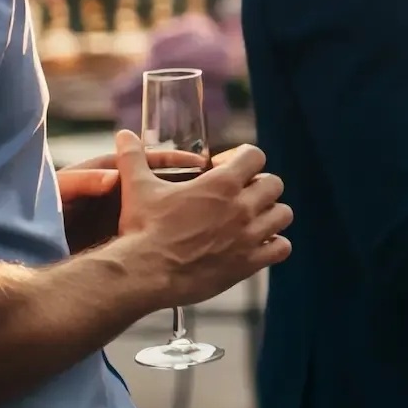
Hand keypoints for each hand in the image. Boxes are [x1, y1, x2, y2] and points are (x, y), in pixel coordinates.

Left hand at [58, 146, 213, 252]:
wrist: (34, 250)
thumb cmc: (46, 217)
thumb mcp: (63, 194)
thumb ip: (83, 182)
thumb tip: (112, 177)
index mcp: (108, 175)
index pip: (149, 161)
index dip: (175, 161)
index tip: (200, 164)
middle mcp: (122, 193)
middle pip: (164, 184)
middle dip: (192, 182)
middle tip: (221, 183)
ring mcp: (128, 217)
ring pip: (169, 209)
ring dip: (193, 208)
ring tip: (221, 210)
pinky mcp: (130, 239)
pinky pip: (163, 231)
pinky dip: (184, 231)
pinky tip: (204, 237)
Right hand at [114, 132, 291, 305]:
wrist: (145, 273)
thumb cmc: (142, 228)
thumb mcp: (136, 187)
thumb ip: (134, 158)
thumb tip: (123, 135)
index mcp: (221, 184)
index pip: (255, 155)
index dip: (243, 158)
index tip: (226, 167)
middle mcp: (242, 207)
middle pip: (274, 184)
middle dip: (259, 185)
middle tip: (239, 194)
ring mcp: (249, 236)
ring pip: (283, 214)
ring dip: (271, 213)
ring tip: (252, 218)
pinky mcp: (249, 262)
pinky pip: (282, 248)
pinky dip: (274, 244)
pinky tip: (258, 244)